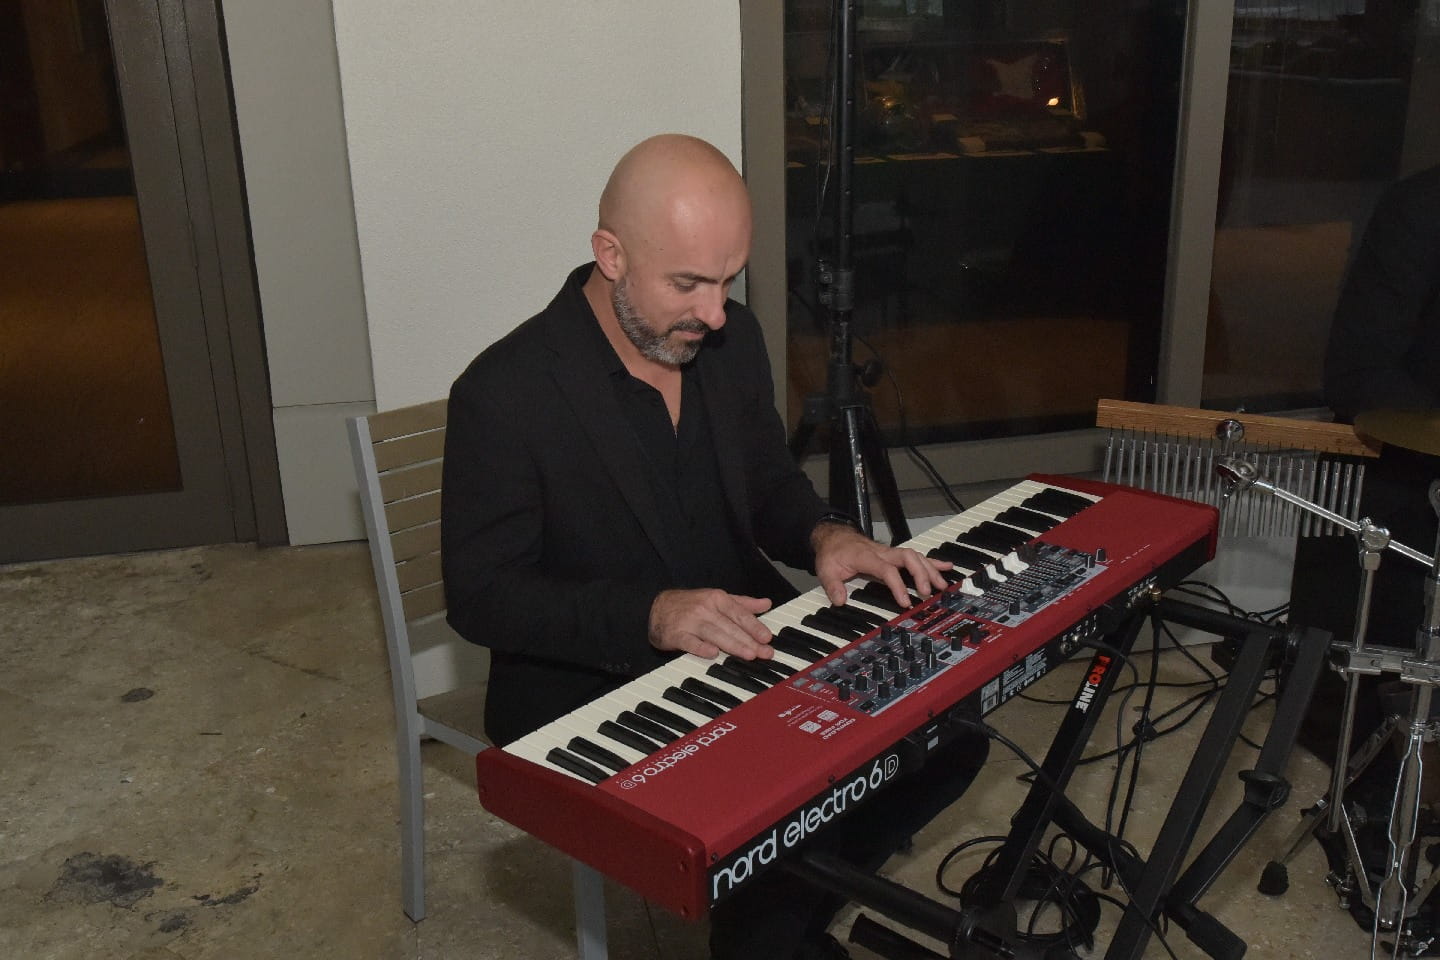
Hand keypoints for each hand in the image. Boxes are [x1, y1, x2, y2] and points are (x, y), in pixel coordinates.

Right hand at [649, 589, 773, 660]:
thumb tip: (766, 603)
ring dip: (732, 645)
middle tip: (764, 652)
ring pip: (714, 634)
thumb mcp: (717, 599)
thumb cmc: (691, 605)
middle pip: (730, 626)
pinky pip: (690, 642)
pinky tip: (713, 654)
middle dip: (749, 640)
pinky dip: (701, 648)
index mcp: (716, 598)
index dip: (754, 625)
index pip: (739, 613)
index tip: (767, 637)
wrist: (657, 607)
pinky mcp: (676, 635)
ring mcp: (690, 622)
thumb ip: (742, 603)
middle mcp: (704, 608)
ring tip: (749, 655)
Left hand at [811, 521, 950, 608]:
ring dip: (930, 570)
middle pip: (908, 558)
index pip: (887, 570)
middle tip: (928, 592)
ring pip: (915, 556)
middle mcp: (882, 553)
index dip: (898, 585)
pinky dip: (932, 561)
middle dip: (921, 574)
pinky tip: (946, 567)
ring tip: (942, 585)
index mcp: (867, 557)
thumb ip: (833, 585)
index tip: (905, 601)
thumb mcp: (825, 569)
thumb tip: (840, 600)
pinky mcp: (893, 554)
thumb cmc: (833, 552)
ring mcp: (890, 552)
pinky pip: (916, 556)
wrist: (834, 536)